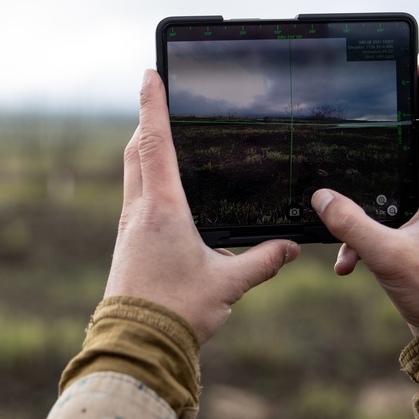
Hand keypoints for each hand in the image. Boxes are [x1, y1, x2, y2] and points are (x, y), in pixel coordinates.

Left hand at [105, 69, 299, 343]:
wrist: (136, 345)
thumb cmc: (177, 311)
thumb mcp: (228, 284)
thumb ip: (263, 261)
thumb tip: (291, 247)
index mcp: (162, 208)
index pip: (155, 142)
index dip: (153, 104)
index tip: (149, 74)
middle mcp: (139, 210)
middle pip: (136, 150)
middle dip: (146, 121)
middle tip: (158, 99)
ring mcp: (128, 226)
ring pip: (131, 172)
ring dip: (143, 148)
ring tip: (162, 138)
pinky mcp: (127, 242)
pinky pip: (134, 195)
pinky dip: (144, 177)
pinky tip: (164, 193)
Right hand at [312, 65, 418, 335]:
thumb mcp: (389, 256)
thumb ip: (352, 226)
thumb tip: (321, 197)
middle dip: (397, 134)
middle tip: (379, 108)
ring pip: (395, 193)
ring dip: (366, 202)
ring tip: (343, 212)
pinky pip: (385, 226)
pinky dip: (363, 238)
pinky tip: (346, 263)